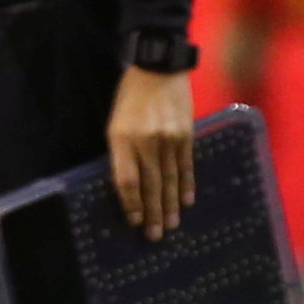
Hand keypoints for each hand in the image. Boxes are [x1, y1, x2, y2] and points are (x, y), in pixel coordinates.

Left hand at [108, 64, 196, 239]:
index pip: (127, 180)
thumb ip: (121, 152)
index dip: (131, 203)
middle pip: (150, 185)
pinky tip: (187, 201)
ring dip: (170, 205)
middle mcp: (146, 141)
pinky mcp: (186, 134)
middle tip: (156, 235)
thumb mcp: (116, 123)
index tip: (134, 221)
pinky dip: (187, 185)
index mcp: (122, 138)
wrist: (158, 68)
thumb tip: (130, 186)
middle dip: (153, 212)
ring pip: (170, 179)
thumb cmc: (130, 97)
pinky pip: (186, 165)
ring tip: (172, 225)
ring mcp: (169, 139)